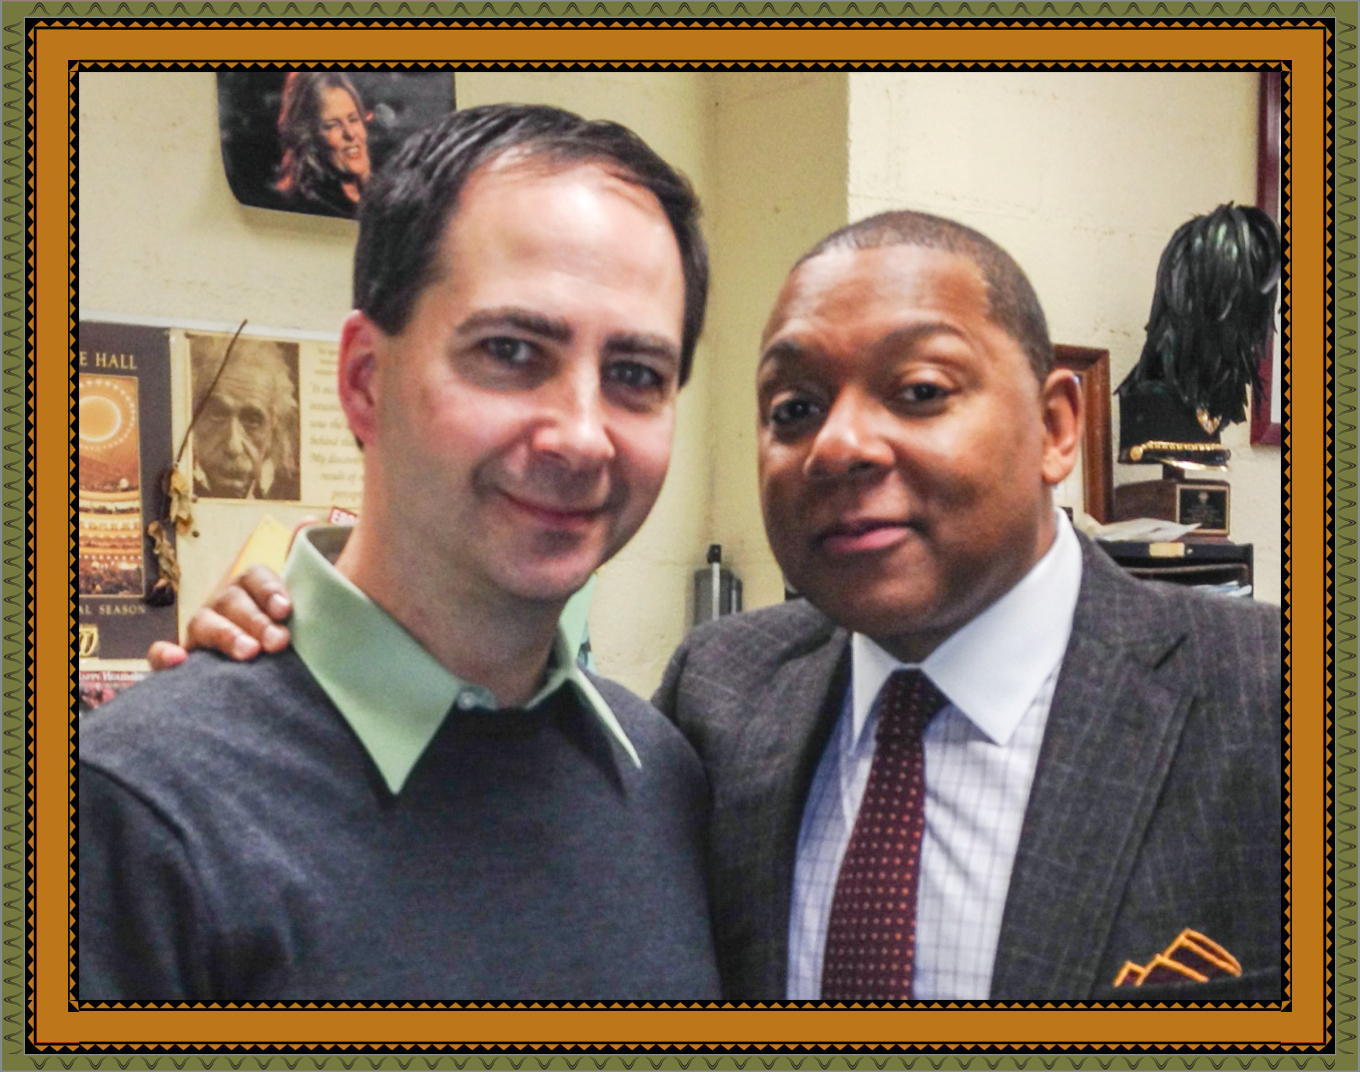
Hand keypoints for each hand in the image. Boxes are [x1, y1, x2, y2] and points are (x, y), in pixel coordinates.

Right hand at [147, 565, 293, 669]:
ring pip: (204, 623)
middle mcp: (224, 605)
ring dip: (226, 635)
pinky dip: (164, 656)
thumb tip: (310, 519)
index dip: (270, 590)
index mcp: (250, 589)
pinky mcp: (183, 657)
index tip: (287, 609)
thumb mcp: (293, 606)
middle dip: (257, 620)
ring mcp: (201, 630)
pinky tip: (178, 661)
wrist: (260, 674)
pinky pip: (161, 654)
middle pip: (233, 601)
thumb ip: (303, 569)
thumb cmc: (280, 631)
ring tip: (248, 652)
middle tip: (279, 642)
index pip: (255, 577)